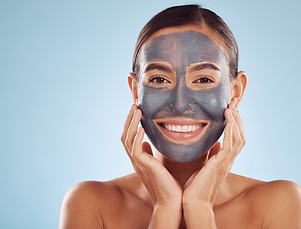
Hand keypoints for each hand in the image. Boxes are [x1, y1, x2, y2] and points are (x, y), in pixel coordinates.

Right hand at [121, 104, 181, 227]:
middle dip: (129, 119)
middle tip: (134, 105)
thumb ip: (150, 154)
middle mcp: (135, 160)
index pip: (129, 137)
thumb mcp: (157, 164)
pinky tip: (142, 127)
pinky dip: (137, 136)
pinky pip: (135, 149)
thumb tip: (146, 142)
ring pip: (128, 139)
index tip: (137, 109)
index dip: (131, 123)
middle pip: (125, 135)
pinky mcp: (144, 167)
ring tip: (137, 110)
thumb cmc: (167, 183)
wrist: (171, 200)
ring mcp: (138, 163)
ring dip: (132, 123)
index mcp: (139, 158)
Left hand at [182, 103, 245, 207]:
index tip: (230, 111)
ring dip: (235, 122)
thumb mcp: (204, 167)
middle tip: (232, 105)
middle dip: (238, 120)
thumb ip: (211, 155)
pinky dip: (230, 131)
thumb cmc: (196, 187)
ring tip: (231, 108)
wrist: (194, 203)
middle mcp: (229, 161)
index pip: (236, 139)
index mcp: (225, 161)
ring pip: (238, 138)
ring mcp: (226, 163)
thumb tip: (214, 144)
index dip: (235, 125)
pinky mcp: (220, 164)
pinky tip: (228, 120)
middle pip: (241, 136)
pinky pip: (230, 145)